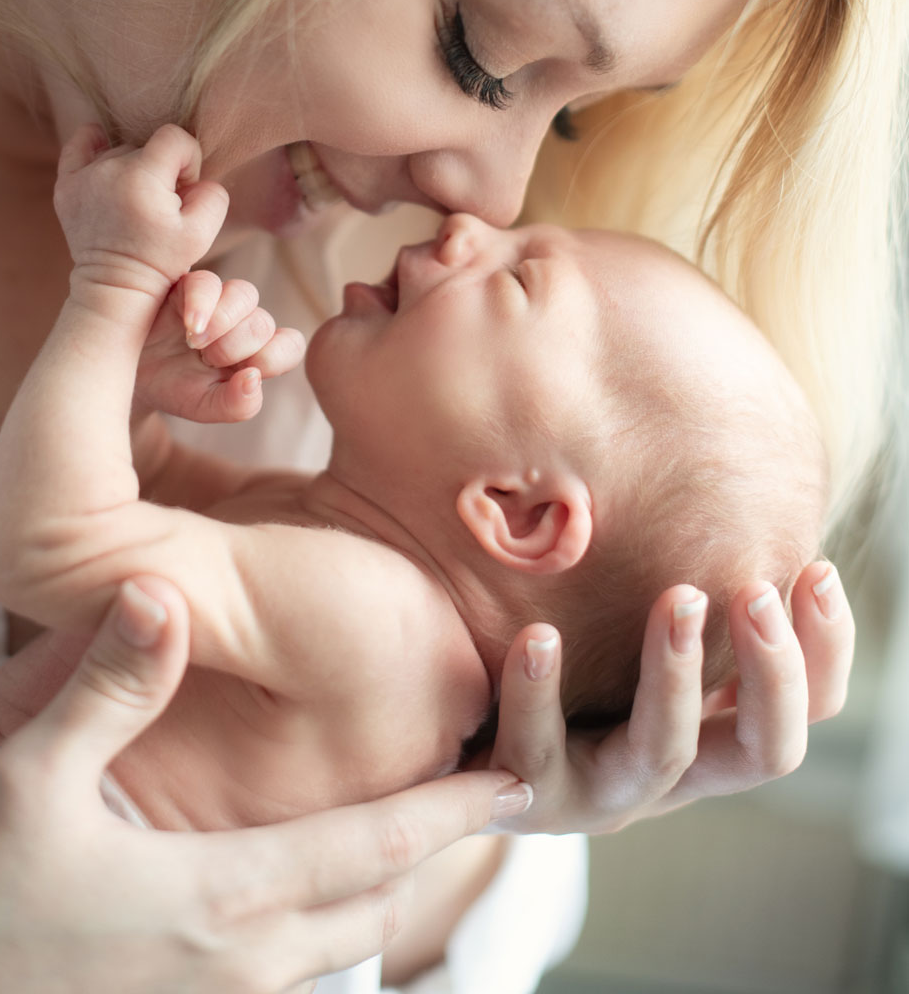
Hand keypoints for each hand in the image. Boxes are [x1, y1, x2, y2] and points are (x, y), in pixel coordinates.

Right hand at [0, 580, 527, 993]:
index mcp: (222, 895)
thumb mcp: (35, 779)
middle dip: (434, 853)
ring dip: (382, 893)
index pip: (373, 849)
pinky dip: (326, 930)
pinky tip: (304, 898)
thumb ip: (111, 685)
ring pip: (338, 950)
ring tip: (409, 842)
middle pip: (375, 908)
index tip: (517, 782)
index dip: (451, 812)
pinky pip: (289, 977)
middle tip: (481, 797)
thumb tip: (160, 592)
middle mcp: (239, 961)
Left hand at [55, 123, 228, 300]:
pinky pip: (78, 145)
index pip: (176, 138)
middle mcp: (108, 169)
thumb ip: (213, 192)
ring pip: (120, 149)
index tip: (182, 190)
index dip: (188, 160)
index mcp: (142, 177)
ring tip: (135, 202)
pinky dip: (94, 145)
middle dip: (161, 169)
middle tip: (159, 204)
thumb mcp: (203, 233)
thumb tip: (195, 174)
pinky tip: (105, 159)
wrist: (115, 287)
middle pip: (147, 145)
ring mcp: (83, 176)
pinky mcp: (66, 185)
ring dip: (133, 168)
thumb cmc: (161, 261)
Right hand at [136, 270, 305, 423]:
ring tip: (194, 343)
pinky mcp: (187, 283)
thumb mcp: (203, 407)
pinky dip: (201, 304)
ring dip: (224, 324)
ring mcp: (216, 299)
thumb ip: (236, 405)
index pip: (290, 345)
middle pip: (264, 322)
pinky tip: (188, 326)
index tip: (244, 374)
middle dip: (237, 348)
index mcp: (254, 351)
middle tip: (204, 361)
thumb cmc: (171, 387)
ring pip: (245, 294)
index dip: (275, 358)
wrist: (125, 371)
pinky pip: (206, 282)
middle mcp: (241, 321)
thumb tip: (255, 380)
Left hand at [485, 561, 851, 834]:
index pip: (806, 710)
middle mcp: (670, 773)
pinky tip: (538, 634)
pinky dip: (538, 692)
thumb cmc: (553, 665)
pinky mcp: (523, 796)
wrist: (449, 742)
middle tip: (755, 589)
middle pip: (763, 751)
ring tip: (677, 597)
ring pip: (660, 752)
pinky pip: (534, 751)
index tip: (815, 568)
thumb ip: (677, 586)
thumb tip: (726, 479)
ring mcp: (599, 792)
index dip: (825, 650)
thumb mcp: (627, 631)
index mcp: (710, 733)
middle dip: (772, 674)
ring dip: (674, 674)